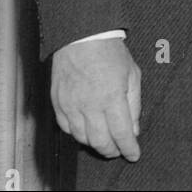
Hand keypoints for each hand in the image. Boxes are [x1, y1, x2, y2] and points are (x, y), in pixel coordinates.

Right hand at [50, 38, 140, 160]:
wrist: (82, 37)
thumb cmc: (111, 53)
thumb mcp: (132, 75)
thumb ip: (134, 104)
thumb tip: (134, 129)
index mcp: (111, 97)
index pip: (121, 133)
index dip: (129, 148)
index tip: (134, 154)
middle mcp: (89, 105)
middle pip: (100, 142)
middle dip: (112, 150)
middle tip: (120, 150)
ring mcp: (70, 105)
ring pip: (81, 138)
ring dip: (95, 144)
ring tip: (106, 141)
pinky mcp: (57, 103)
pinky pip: (66, 128)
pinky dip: (78, 134)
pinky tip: (87, 130)